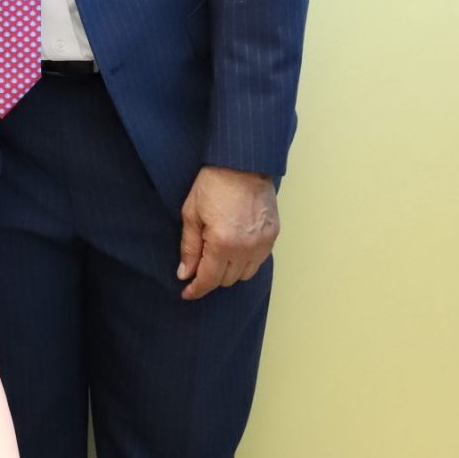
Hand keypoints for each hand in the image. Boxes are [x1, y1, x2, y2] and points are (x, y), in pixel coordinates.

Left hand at [177, 166, 277, 299]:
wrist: (243, 164)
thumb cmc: (213, 185)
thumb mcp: (192, 214)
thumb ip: (189, 247)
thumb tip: (185, 273)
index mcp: (223, 244)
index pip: (209, 279)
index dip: (196, 289)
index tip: (187, 293)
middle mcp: (246, 249)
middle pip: (227, 280)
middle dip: (211, 278)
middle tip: (198, 268)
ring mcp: (263, 244)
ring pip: (245, 274)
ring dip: (229, 272)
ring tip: (217, 258)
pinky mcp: (273, 236)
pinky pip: (259, 261)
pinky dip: (246, 262)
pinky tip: (235, 251)